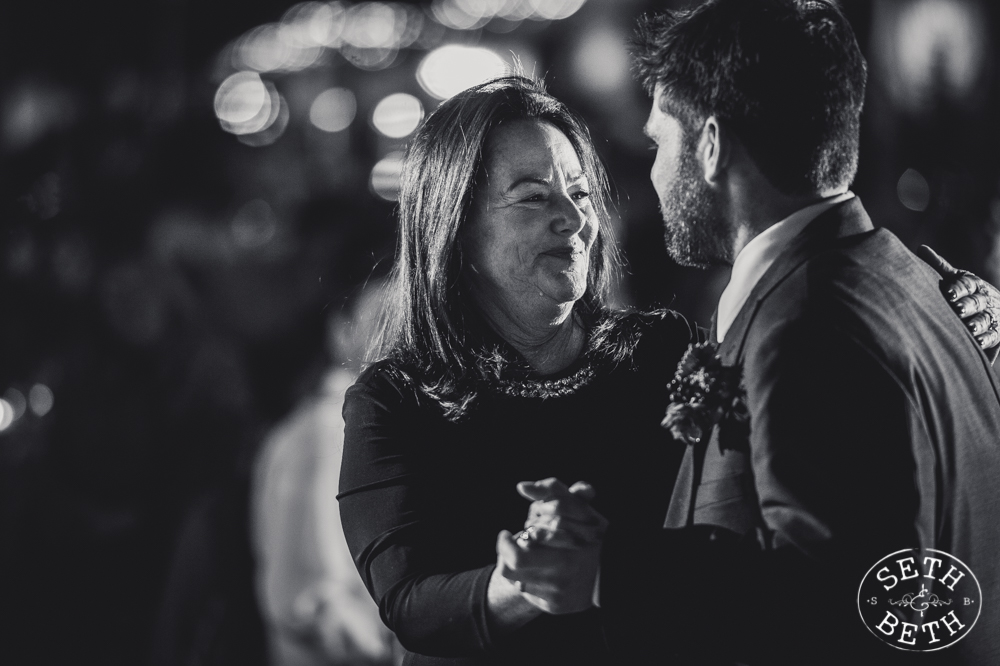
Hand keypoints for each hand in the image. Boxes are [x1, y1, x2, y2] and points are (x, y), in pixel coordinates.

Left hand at [495, 478, 605, 614]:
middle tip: (508, 541)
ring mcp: (559, 593)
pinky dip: (527, 579)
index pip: (519, 550)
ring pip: (515, 580)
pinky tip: (538, 571)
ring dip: (513, 565)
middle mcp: (563, 574)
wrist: (613, 573)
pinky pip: (527, 593)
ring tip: (525, 554)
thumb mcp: (576, 506)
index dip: (506, 541)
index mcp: (567, 548)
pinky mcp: (556, 607)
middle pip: (511, 567)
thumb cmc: (593, 533)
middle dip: (505, 552)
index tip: (509, 533)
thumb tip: (521, 486)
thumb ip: (551, 490)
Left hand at [918, 245, 999, 351]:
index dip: (959, 289)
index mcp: (974, 284)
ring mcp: (992, 315)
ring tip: (970, 328)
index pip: (968, 284)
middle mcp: (984, 299)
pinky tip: (978, 342)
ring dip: (978, 323)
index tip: (948, 293)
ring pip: (986, 319)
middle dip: (968, 305)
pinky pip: (993, 335)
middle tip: (958, 310)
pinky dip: (986, 338)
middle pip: (977, 301)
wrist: (995, 308)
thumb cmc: (966, 292)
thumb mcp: (956, 278)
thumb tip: (921, 248)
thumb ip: (940, 266)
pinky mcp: (997, 332)